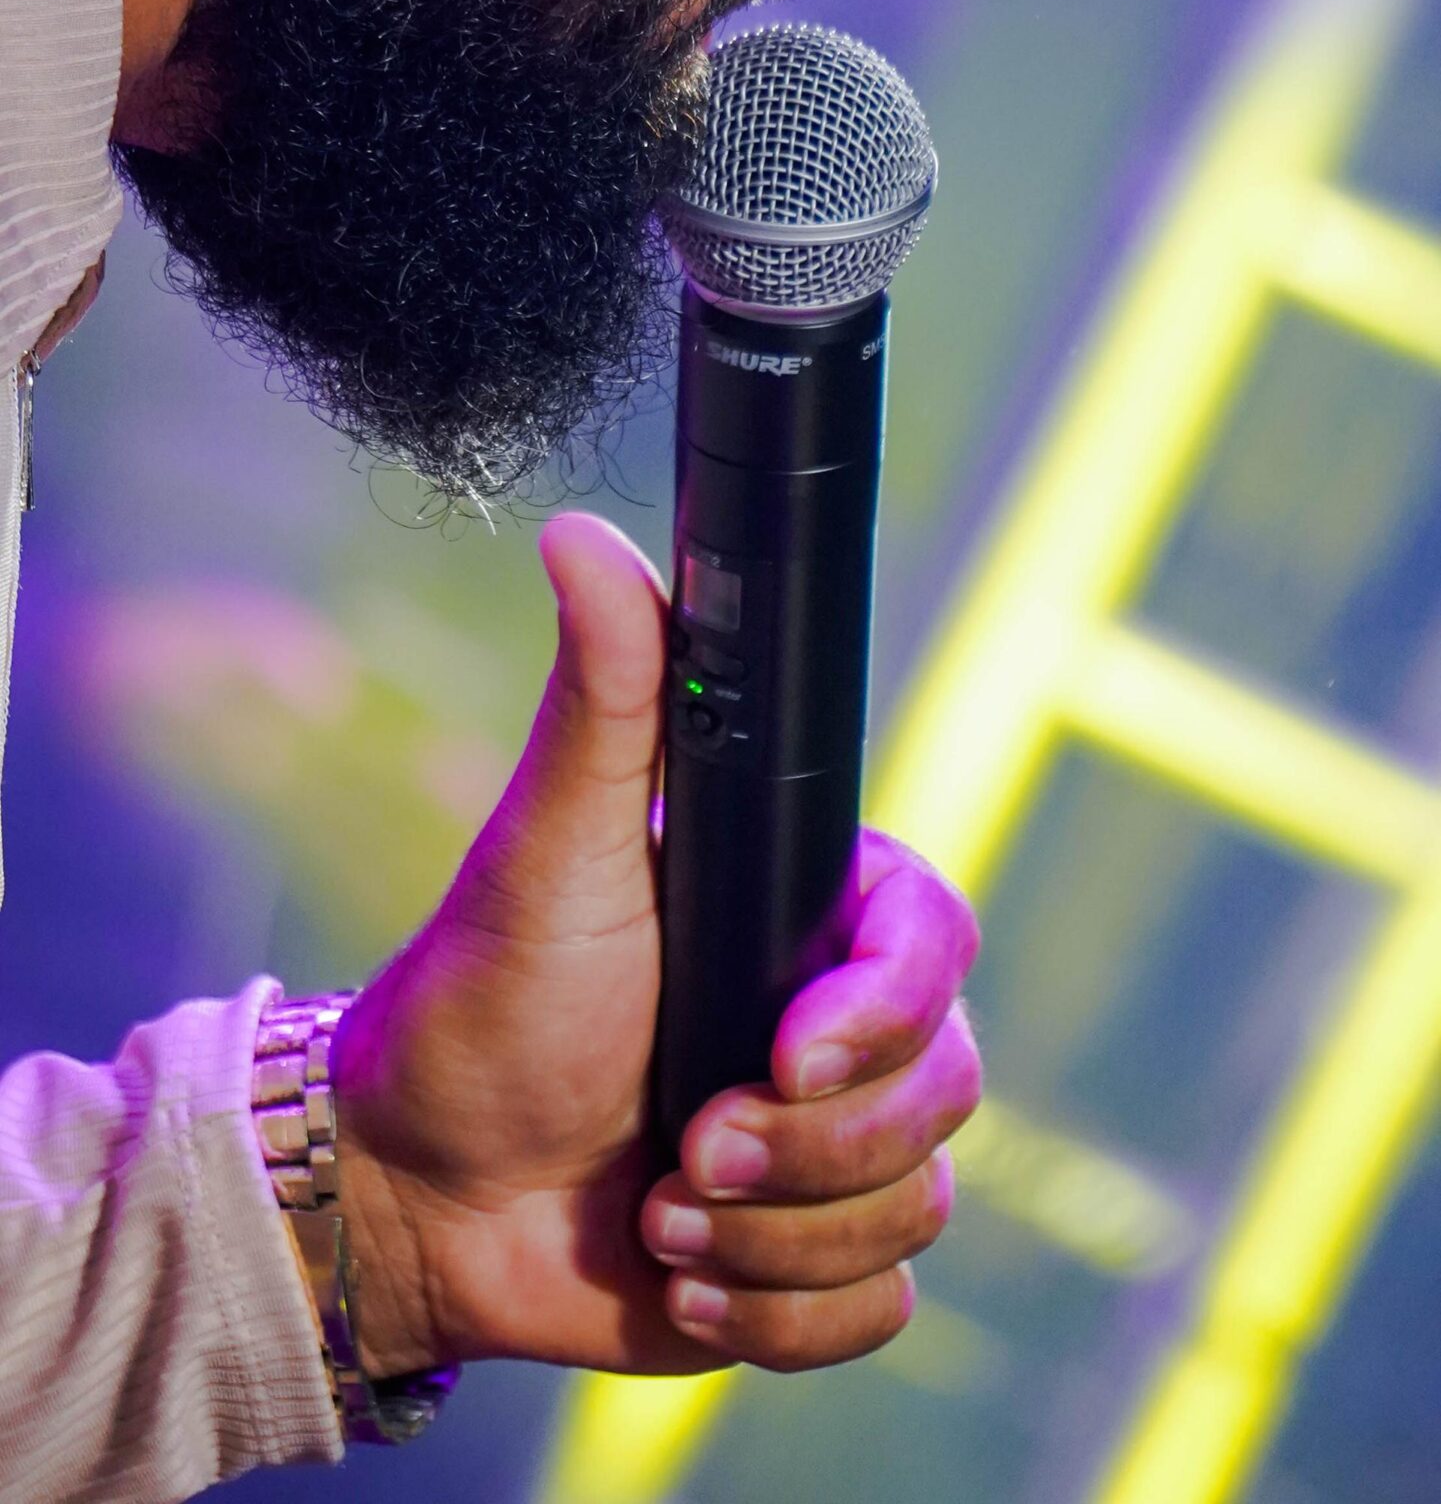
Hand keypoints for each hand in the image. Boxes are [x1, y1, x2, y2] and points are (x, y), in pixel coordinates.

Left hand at [331, 512, 979, 1378]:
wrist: (418, 1189)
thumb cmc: (484, 997)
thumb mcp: (547, 843)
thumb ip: (604, 694)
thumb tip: (586, 531)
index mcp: (808, 915)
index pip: (939, 944)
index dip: (887, 1007)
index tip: (787, 1048)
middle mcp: (843, 1028)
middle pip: (949, 1091)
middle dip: (804, 1147)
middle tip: (683, 1141)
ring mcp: (834, 1151)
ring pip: (917, 1209)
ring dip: (772, 1238)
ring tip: (662, 1212)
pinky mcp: (812, 1264)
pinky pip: (878, 1312)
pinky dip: (779, 1317)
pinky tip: (683, 1283)